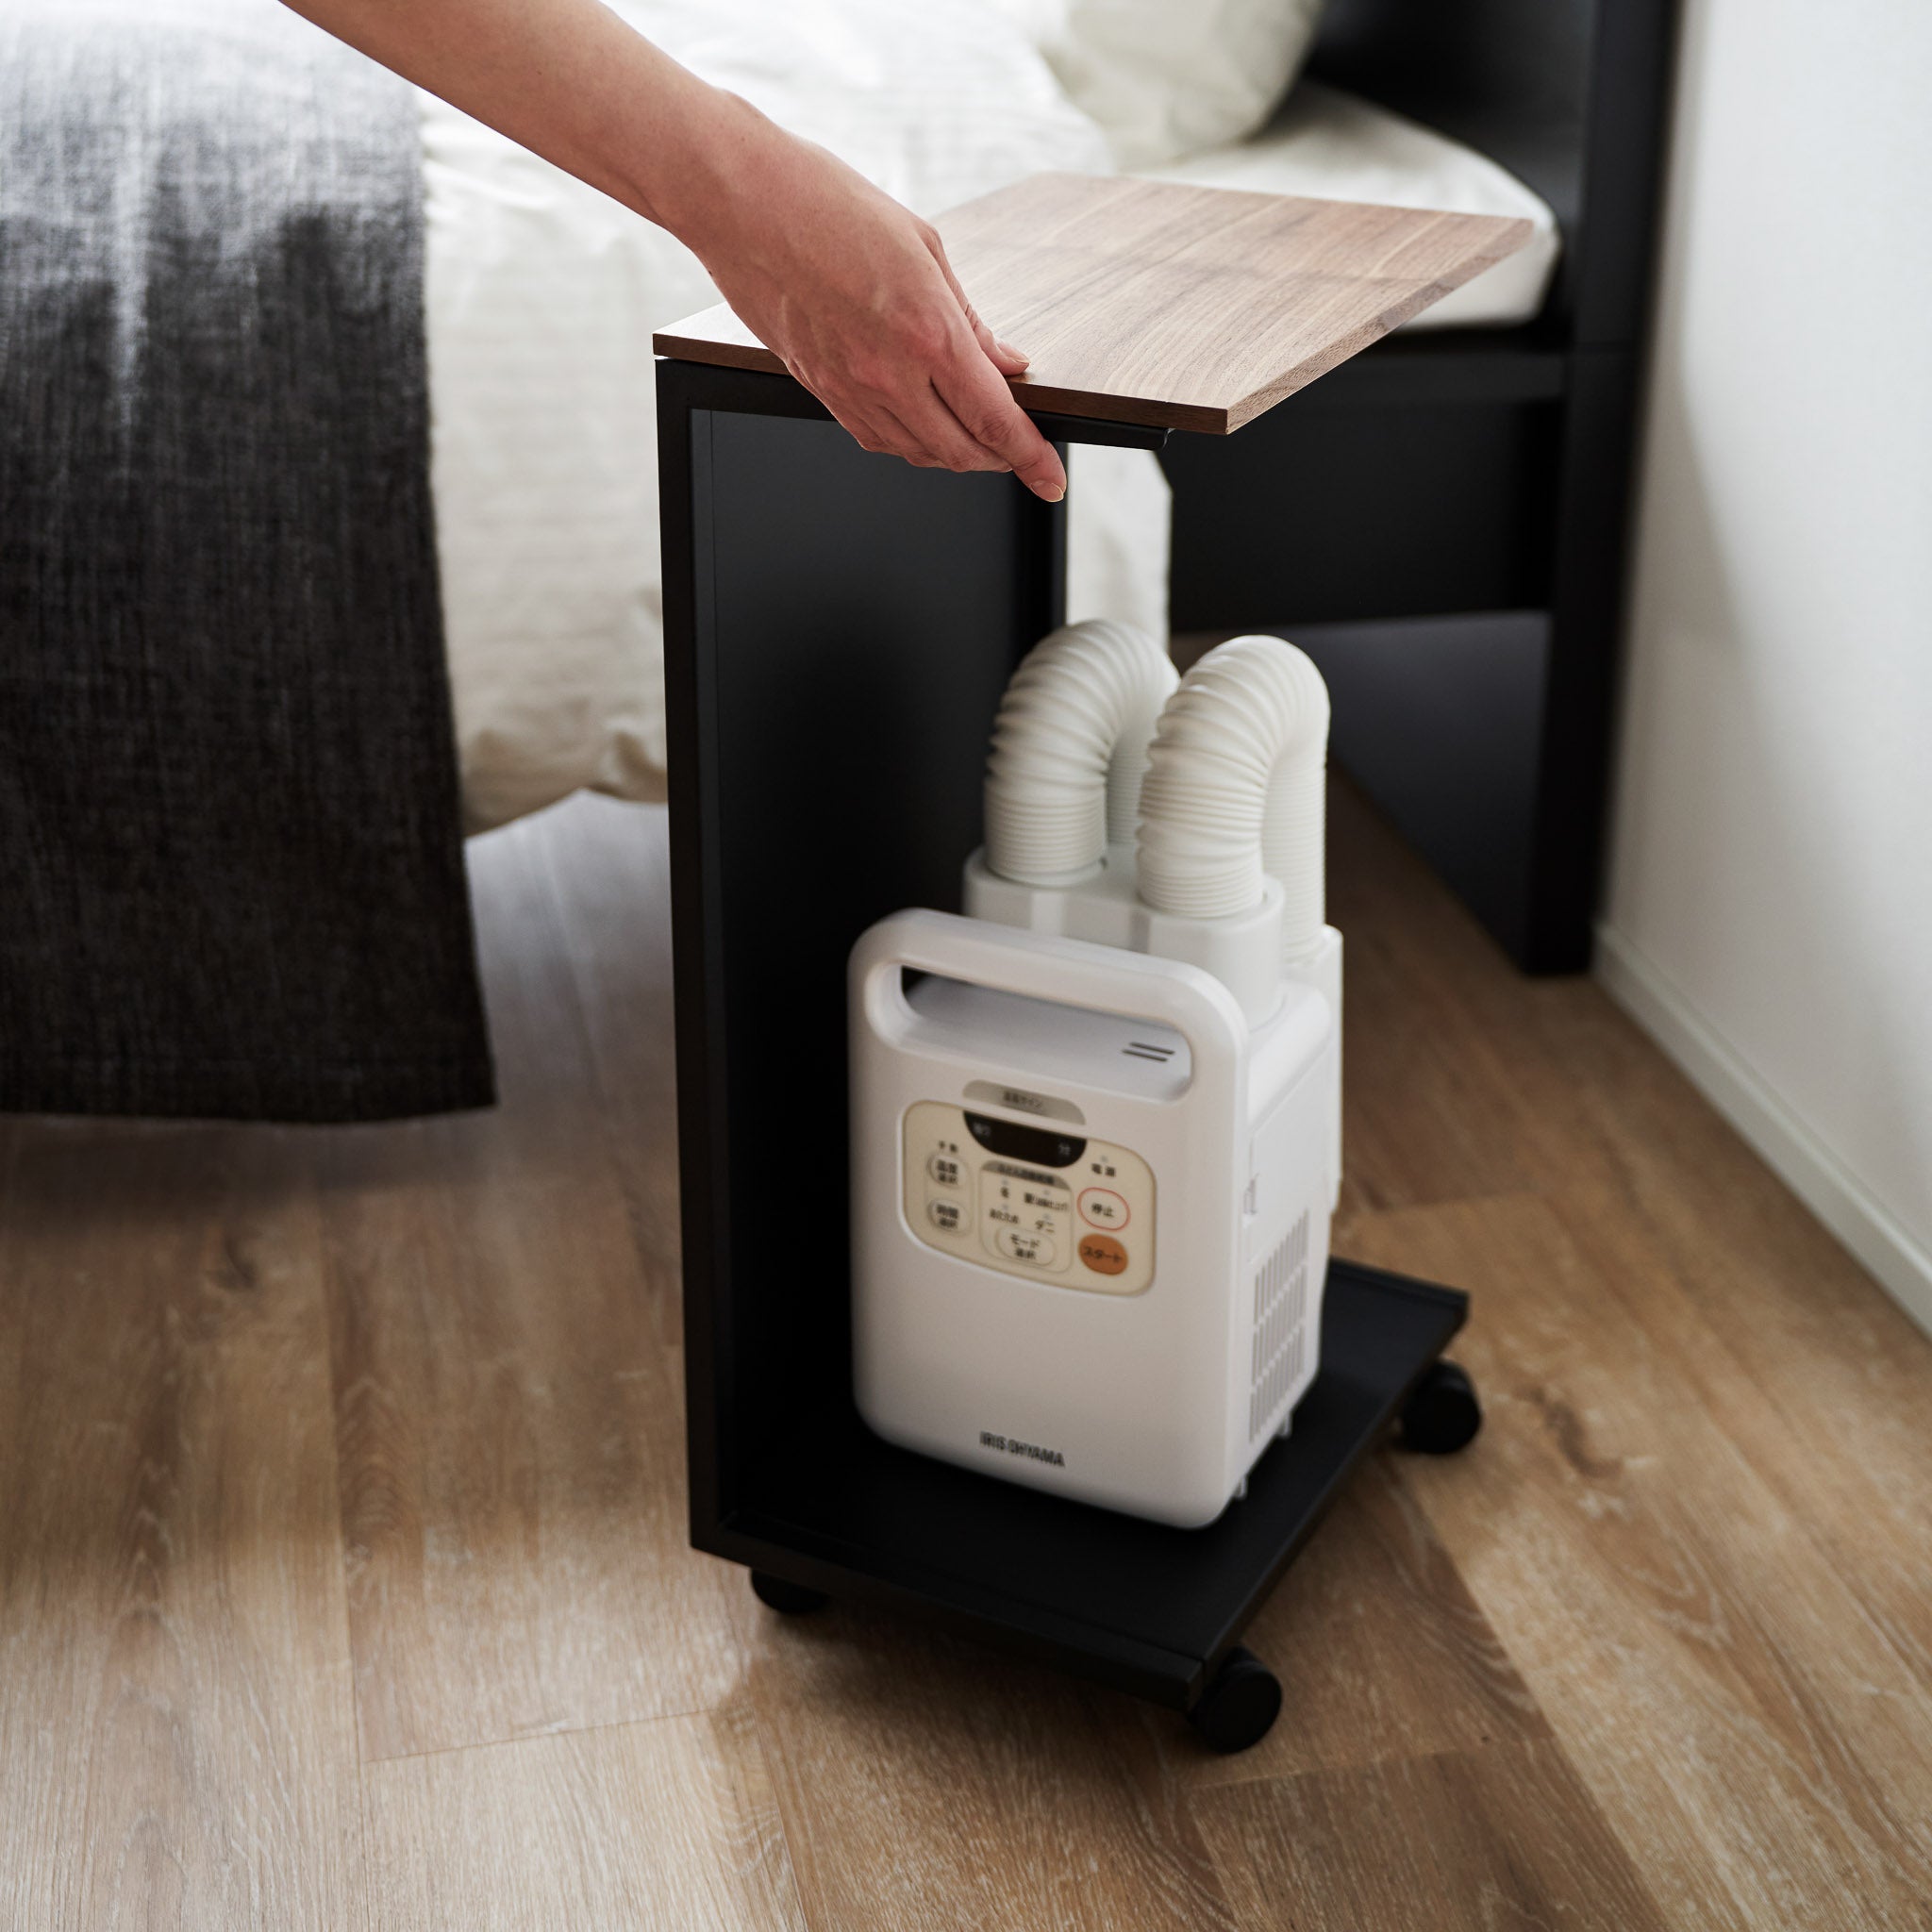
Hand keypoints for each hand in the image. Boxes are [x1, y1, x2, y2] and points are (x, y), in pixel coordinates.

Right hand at [669, 99, 1066, 499]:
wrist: (741, 203)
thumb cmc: (827, 204)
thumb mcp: (924, 248)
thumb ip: (969, 320)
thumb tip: (1005, 364)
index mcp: (927, 333)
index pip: (995, 421)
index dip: (1031, 458)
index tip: (1051, 479)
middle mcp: (889, 374)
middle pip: (960, 452)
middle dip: (998, 461)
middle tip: (1018, 454)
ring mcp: (850, 388)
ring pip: (917, 453)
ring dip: (953, 455)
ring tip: (974, 441)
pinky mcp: (818, 390)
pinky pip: (875, 438)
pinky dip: (909, 443)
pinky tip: (921, 428)